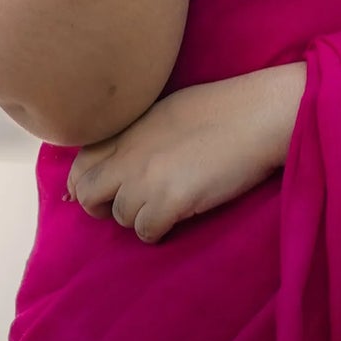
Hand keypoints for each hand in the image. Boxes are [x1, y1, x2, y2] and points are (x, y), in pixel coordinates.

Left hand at [65, 62, 307, 244]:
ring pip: (121, 218)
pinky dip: (160, 230)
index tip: (107, 191)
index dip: (88, 183)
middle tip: (131, 205)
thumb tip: (120, 161)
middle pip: (87, 195)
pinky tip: (180, 215)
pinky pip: (147, 232)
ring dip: (141, 217)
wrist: (259, 114)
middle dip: (102, 207)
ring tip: (168, 204)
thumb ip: (138, 135)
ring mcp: (148, 177)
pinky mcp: (171, 200)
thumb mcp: (167, 111)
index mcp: (129, 128)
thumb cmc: (223, 108)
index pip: (80, 164)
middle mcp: (130, 153)